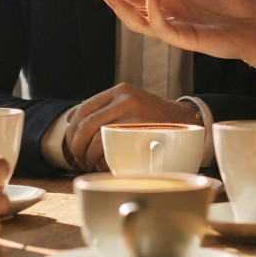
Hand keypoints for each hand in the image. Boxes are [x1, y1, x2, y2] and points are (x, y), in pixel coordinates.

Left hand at [64, 83, 200, 170]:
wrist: (185, 122)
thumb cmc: (153, 118)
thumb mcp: (130, 104)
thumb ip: (104, 108)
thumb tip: (70, 118)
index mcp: (120, 91)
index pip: (84, 107)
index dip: (71, 128)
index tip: (70, 143)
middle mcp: (125, 99)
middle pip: (87, 123)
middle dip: (76, 145)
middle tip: (78, 159)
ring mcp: (134, 114)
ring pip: (97, 136)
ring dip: (88, 155)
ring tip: (90, 164)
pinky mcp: (142, 131)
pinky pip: (113, 147)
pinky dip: (103, 159)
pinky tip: (103, 165)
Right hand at [92, 0, 255, 96]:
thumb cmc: (244, 4)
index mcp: (176, 2)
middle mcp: (173, 16)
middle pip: (134, 11)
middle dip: (114, 0)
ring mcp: (179, 29)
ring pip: (142, 24)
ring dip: (124, 9)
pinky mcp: (189, 39)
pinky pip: (164, 30)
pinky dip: (154, 14)